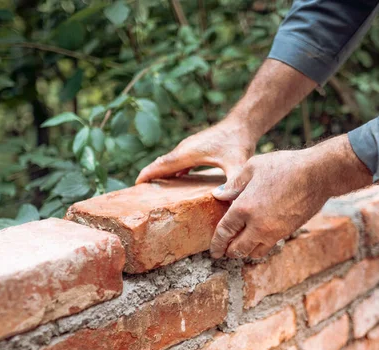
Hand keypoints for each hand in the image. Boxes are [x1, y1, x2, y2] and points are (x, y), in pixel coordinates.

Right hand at [135, 119, 258, 183]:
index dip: (148, 174)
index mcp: (188, 153)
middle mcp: (185, 149)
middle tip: (138, 194)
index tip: (136, 185)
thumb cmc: (239, 142)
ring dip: (159, 172)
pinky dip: (171, 169)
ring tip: (151, 188)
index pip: (163, 165)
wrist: (243, 124)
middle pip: (161, 163)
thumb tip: (221, 197)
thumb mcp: (237, 164)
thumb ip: (232, 182)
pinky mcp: (196, 148)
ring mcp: (189, 147)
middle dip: (149, 176)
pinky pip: (178, 161)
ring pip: (169, 161)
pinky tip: (173, 180)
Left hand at [209, 135, 371, 258]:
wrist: (317, 174)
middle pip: (238, 249)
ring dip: (245, 252)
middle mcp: (257, 225)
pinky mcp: (287, 232)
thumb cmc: (285, 166)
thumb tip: (218, 195)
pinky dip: (260, 247)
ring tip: (240, 247)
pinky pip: (269, 247)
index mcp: (244, 207)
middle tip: (223, 252)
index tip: (214, 251)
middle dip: (229, 252)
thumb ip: (234, 183)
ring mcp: (274, 231)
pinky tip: (257, 239)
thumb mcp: (253, 167)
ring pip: (254, 252)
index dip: (216, 244)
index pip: (224, 232)